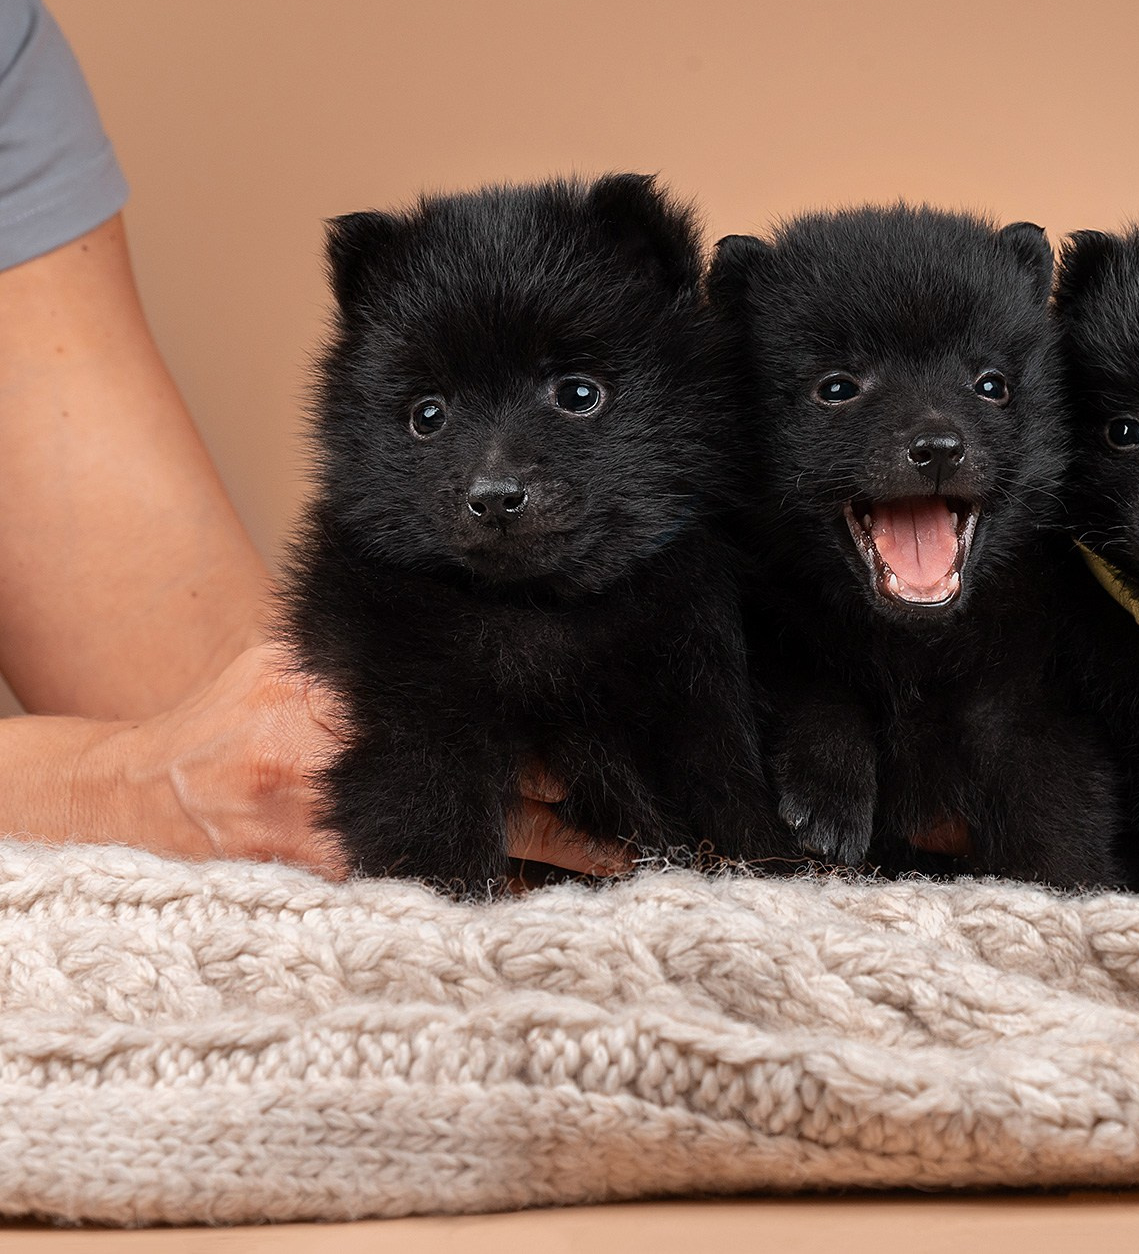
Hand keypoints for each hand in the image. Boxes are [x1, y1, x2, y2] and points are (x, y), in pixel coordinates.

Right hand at [81, 642, 629, 878]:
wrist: (139, 800)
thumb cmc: (221, 722)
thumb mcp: (281, 661)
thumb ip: (360, 646)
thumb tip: (451, 605)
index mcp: (320, 703)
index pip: (455, 721)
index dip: (530, 741)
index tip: (591, 746)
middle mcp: (323, 770)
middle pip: (470, 793)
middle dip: (555, 815)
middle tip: (625, 830)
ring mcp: (321, 840)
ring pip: (455, 855)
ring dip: (531, 866)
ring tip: (609, 866)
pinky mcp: (318, 888)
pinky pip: (416, 894)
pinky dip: (475, 898)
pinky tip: (534, 907)